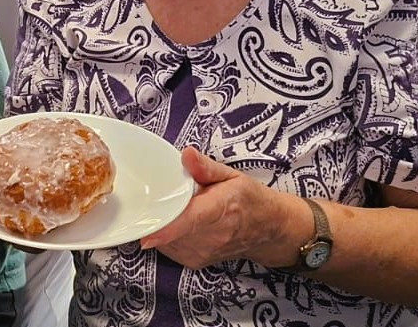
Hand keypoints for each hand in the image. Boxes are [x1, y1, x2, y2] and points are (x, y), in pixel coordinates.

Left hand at [139, 147, 302, 269]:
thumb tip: (186, 155)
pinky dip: (167, 235)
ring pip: (167, 241)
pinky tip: (179, 223)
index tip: (147, 232)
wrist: (270, 230)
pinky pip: (169, 249)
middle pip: (172, 230)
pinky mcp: (197, 262)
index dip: (167, 227)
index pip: (190, 221)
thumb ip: (206, 167)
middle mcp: (213, 236)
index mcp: (222, 209)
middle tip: (165, 198)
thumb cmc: (251, 200)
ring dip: (164, 225)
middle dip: (160, 214)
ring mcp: (205, 252)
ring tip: (179, 209)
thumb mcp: (233, 176)